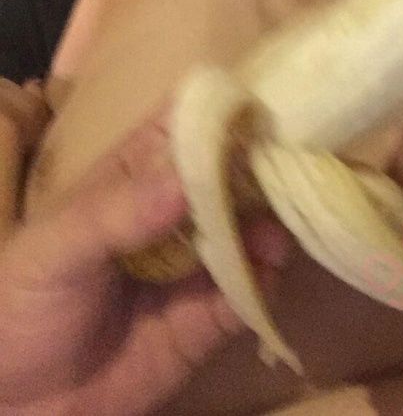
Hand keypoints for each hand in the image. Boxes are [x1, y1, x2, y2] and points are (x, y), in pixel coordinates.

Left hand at [0, 112, 287, 415]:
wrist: (18, 406)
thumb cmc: (20, 305)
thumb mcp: (54, 249)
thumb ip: (117, 214)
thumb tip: (185, 184)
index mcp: (135, 176)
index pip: (183, 125)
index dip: (219, 109)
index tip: (260, 103)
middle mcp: (174, 211)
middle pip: (229, 172)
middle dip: (259, 165)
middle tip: (288, 166)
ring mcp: (195, 262)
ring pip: (247, 227)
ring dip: (268, 223)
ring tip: (274, 231)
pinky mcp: (209, 316)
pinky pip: (248, 290)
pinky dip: (264, 278)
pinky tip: (266, 272)